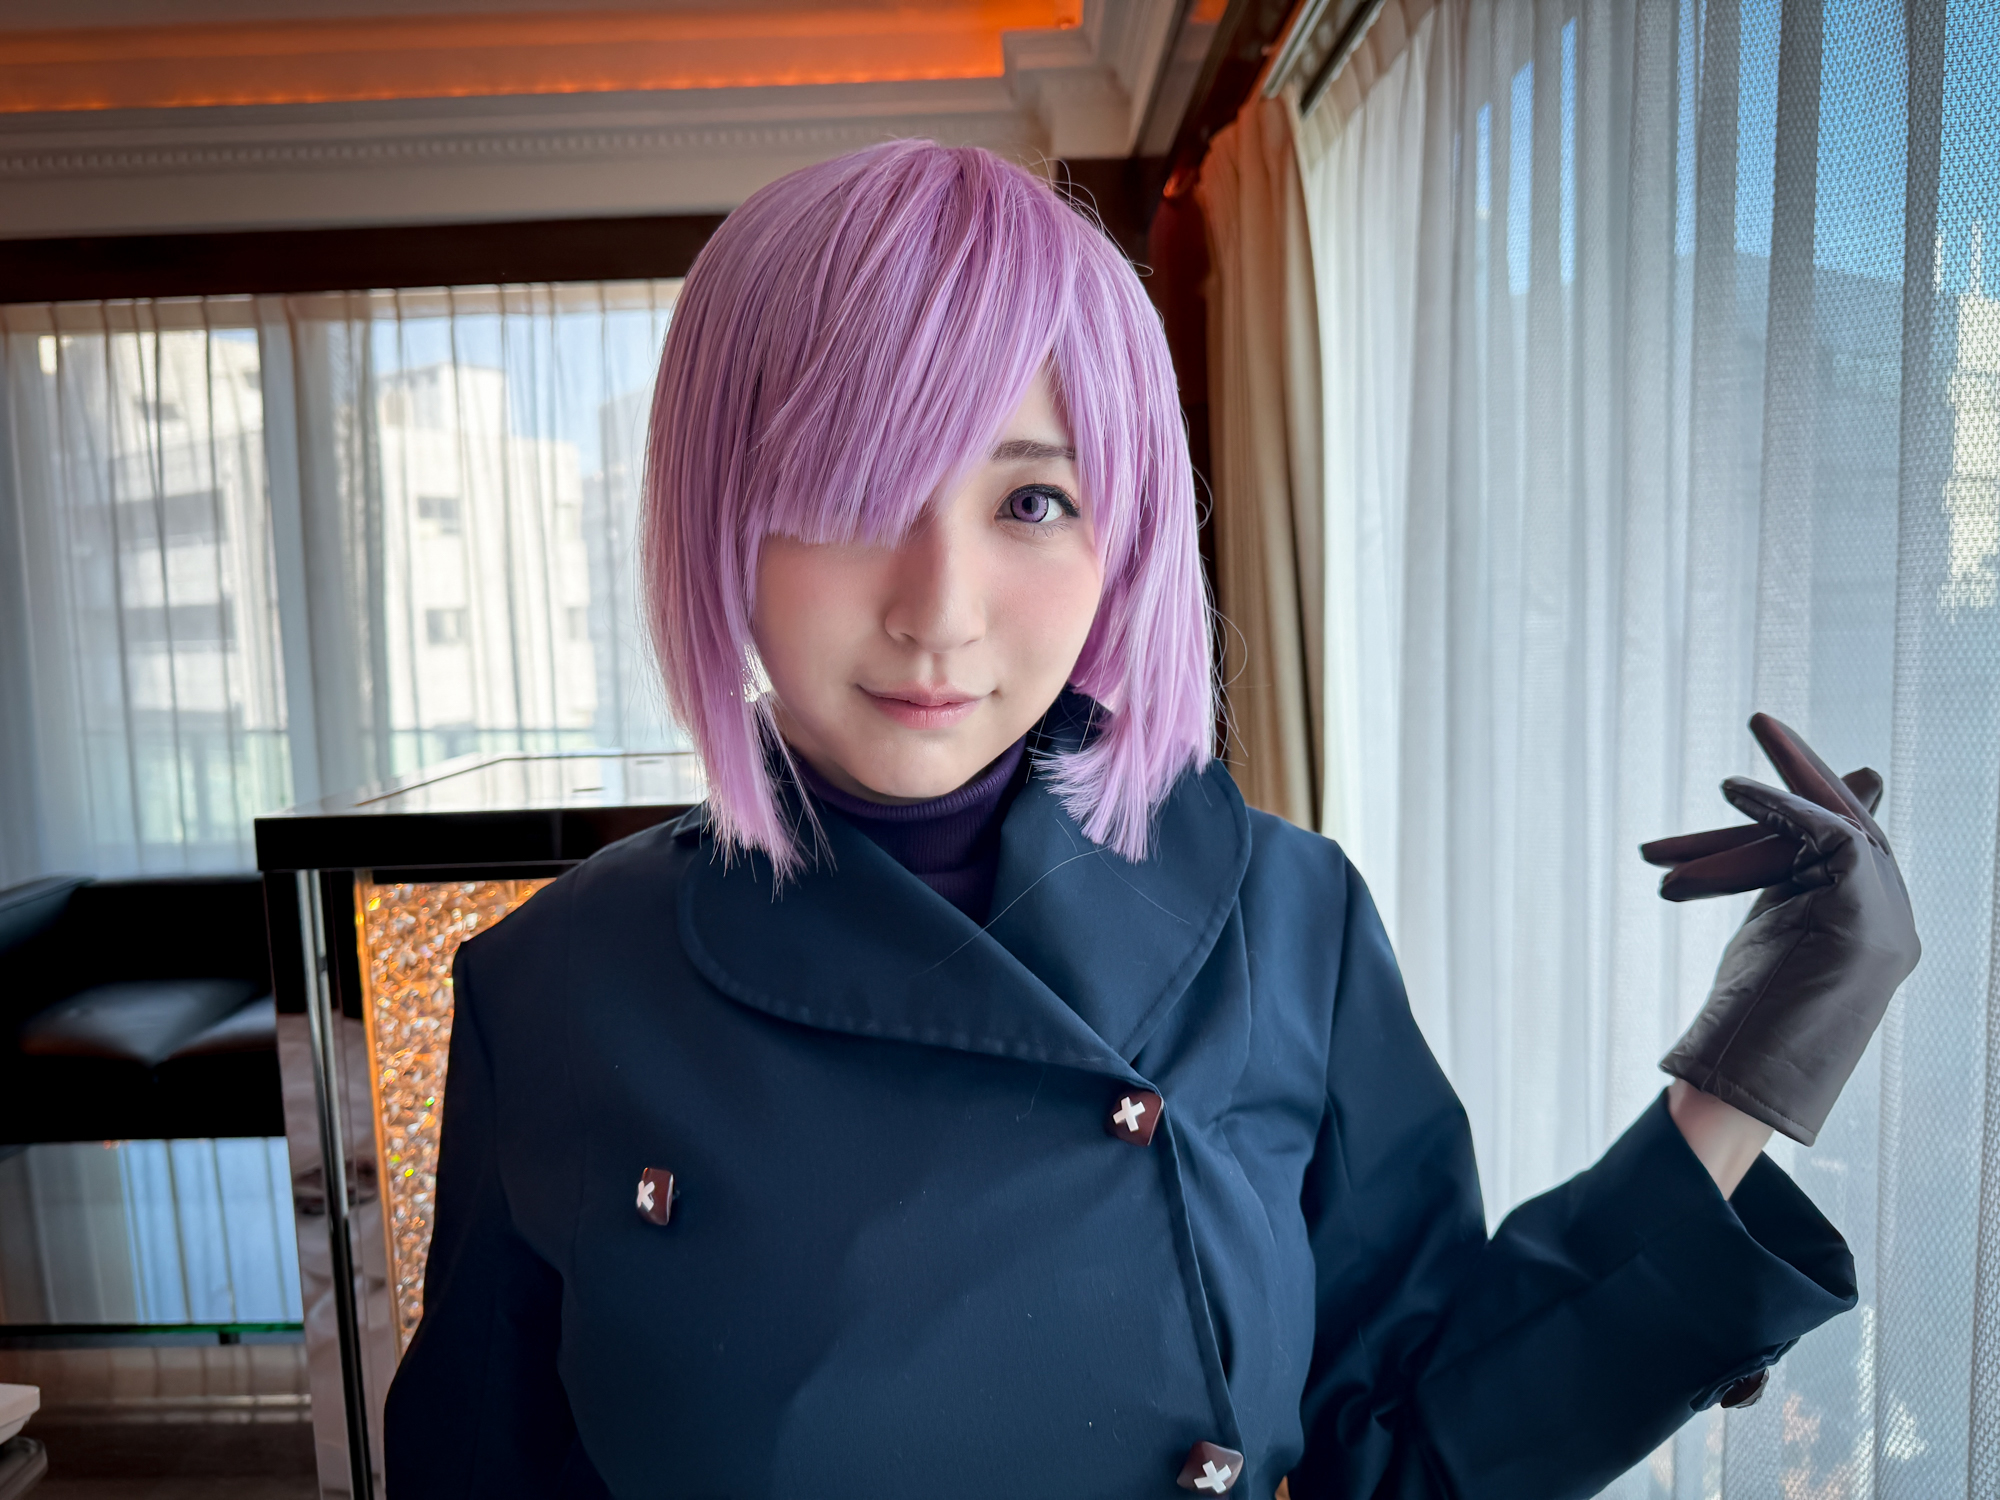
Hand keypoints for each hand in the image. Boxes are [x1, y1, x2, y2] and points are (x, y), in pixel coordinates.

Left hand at [1641, 714, 1919, 1146]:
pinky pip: (1828, 839)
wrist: (1745, 1085)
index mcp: (1878, 926)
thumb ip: (1783, 881)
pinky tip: (1735, 789)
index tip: (1775, 755)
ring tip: (1755, 730)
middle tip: (1764, 719)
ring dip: (1794, 774)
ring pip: (1843, 826)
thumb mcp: (1769, 934)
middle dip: (1807, 770)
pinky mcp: (1866, 921)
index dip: (1811, 794)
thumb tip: (1780, 831)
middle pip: (1854, 824)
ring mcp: (1889, 924)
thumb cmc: (1744, 1025)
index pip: (1850, 843)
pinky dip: (1783, 808)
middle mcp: (1896, 921)